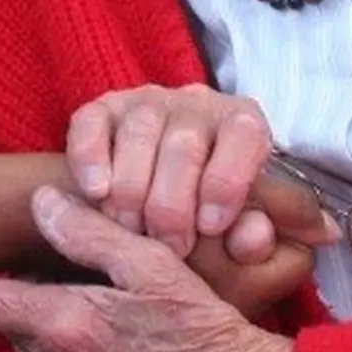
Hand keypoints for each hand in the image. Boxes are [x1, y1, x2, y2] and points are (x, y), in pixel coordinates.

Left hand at [0, 185, 296, 351]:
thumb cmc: (200, 321)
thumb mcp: (149, 261)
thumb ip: (88, 231)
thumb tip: (39, 204)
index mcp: (67, 327)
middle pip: (12, 325)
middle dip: (14, 296)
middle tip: (32, 265)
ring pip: (35, 350)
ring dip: (42, 322)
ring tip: (72, 292)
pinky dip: (66, 349)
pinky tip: (98, 328)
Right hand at [66, 83, 278, 254]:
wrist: (167, 216)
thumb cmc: (217, 233)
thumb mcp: (251, 245)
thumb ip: (261, 245)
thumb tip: (253, 237)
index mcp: (244, 125)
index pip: (244, 133)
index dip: (227, 180)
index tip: (210, 227)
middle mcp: (198, 105)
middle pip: (184, 142)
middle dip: (172, 204)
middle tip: (170, 248)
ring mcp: (148, 104)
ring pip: (139, 132)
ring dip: (131, 191)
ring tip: (132, 232)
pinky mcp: (105, 110)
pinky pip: (91, 122)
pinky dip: (90, 157)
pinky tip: (95, 193)